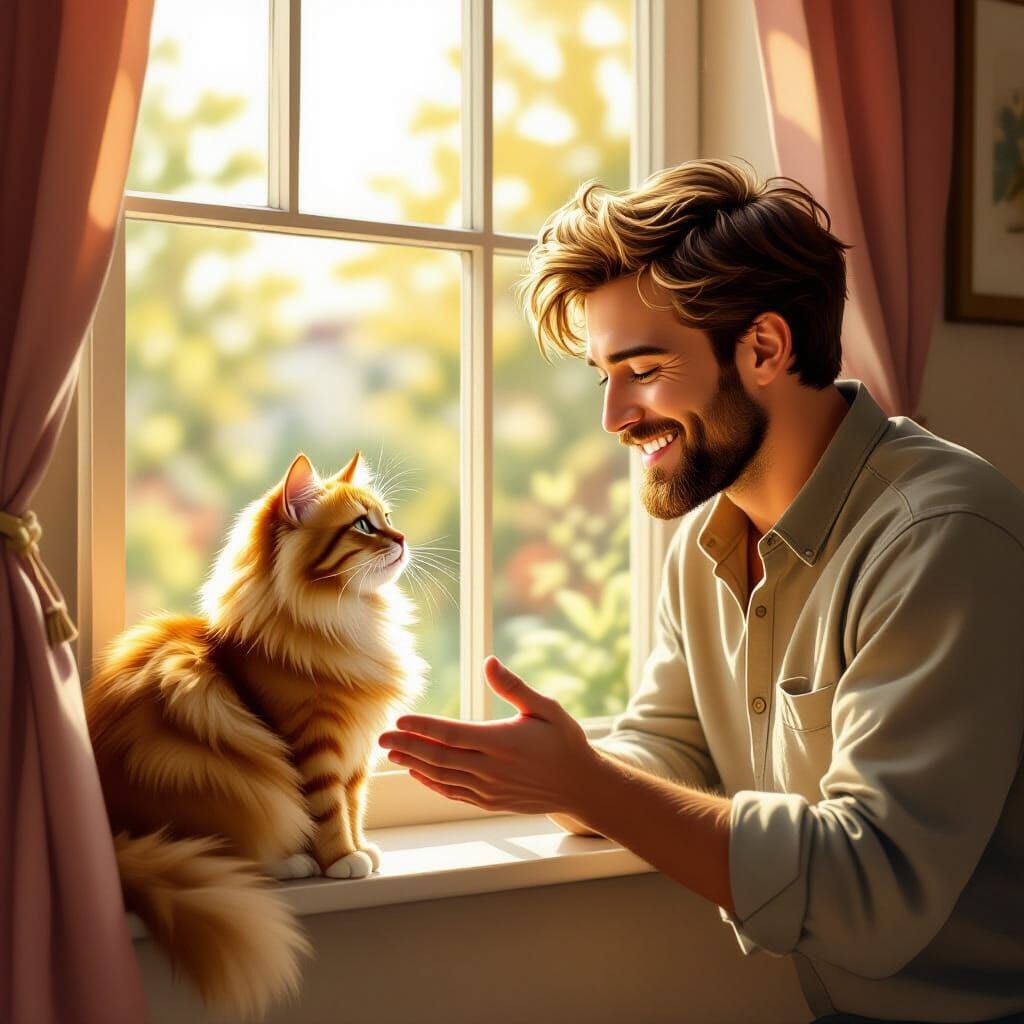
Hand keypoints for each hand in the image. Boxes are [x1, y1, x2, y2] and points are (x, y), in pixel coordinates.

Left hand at [377, 656, 601, 816]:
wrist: (581, 785)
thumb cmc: (565, 741)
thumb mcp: (546, 708)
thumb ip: (514, 687)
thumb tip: (489, 661)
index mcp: (503, 742)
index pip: (452, 734)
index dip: (423, 727)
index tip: (400, 719)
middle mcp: (492, 769)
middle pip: (439, 757)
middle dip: (408, 745)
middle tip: (381, 736)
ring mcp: (489, 789)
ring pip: (442, 777)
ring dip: (414, 764)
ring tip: (392, 752)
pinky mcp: (490, 802)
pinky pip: (453, 793)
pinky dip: (432, 783)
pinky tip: (417, 773)